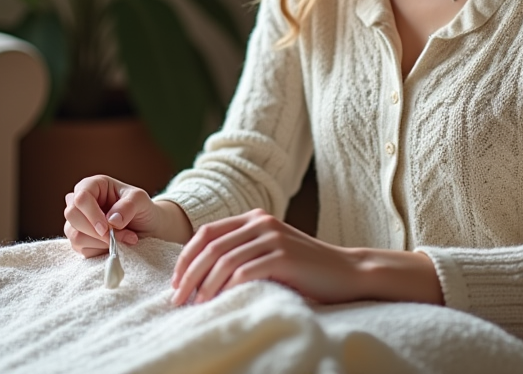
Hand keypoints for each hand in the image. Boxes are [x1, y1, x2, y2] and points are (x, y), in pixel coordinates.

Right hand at [63, 175, 192, 257]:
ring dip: (101, 242)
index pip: (81, 197)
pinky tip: (115, 245)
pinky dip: (100, 251)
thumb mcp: (140, 200)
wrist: (148, 229)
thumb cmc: (142, 209)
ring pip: (75, 235)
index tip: (106, 227)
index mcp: (94, 186)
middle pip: (72, 215)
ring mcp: (78, 222)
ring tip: (125, 239)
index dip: (91, 213)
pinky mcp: (80, 241)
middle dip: (95, 231)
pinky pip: (81, 249)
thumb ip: (128, 205)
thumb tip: (112, 220)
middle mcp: (81, 202)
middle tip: (118, 236)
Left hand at [170, 209, 362, 305]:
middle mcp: (261, 222)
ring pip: (224, 259)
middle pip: (211, 246)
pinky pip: (244, 271)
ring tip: (194, 304)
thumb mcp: (270, 251)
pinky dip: (226, 287)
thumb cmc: (305, 269)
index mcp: (254, 218)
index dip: (186, 257)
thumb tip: (202, 274)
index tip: (175, 282)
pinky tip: (218, 302)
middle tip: (176, 298)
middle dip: (188, 273)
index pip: (207, 232)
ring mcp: (273, 237)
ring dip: (204, 284)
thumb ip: (243, 251)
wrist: (346, 272)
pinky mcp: (283, 256)